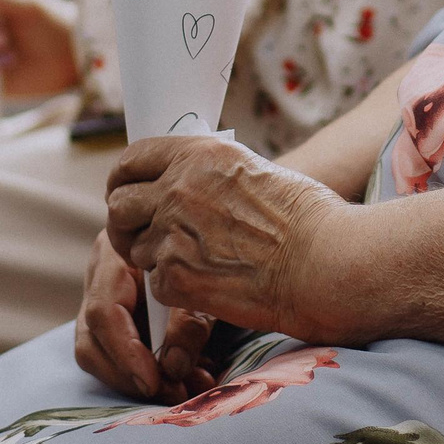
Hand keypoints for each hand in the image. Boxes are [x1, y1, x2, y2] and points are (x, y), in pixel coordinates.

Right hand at [74, 229, 217, 401]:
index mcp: (114, 257)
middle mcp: (97, 280)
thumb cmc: (199, 252)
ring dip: (137, 382)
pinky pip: (115, 357)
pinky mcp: (111, 322)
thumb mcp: (201, 283)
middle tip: (175, 394)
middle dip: (130, 376)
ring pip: (99, 355)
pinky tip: (182, 380)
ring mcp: (99, 302)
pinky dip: (145, 374)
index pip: (103, 313)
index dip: (125, 353)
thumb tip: (172, 368)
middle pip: (92, 342)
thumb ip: (189, 323)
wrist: (204, 236)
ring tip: (183, 390)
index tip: (152, 382)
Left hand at [107, 136, 357, 343]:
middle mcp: (178, 188)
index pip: (131, 160)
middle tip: (143, 238)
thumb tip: (182, 185)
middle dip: (126, 224)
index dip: (123, 181)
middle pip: (118, 206)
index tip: (127, 194)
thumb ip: (208, 176)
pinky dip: (176, 289)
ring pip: (134, 249)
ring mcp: (172, 233)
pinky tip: (210, 285)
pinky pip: (156, 284)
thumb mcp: (253, 171)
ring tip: (196, 264)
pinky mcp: (174, 277)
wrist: (324, 262)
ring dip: (155, 259)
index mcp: (198, 154)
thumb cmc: (306, 218)